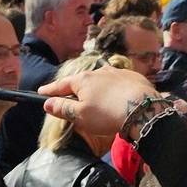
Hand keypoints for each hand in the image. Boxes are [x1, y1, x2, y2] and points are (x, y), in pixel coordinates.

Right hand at [40, 66, 157, 137]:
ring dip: (95, 87)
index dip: (50, 90)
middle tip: (67, 94)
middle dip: (74, 88)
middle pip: (82, 80)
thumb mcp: (80, 115)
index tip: (41, 92)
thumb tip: (47, 103)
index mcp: (83, 80)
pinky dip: (113, 87)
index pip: (61, 85)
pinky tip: (115, 95)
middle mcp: (100, 71)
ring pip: (101, 79)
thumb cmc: (108, 114)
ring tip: (93, 95)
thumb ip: (63, 108)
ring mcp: (118, 72)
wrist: (144, 109)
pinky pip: (118, 82)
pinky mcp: (134, 77)